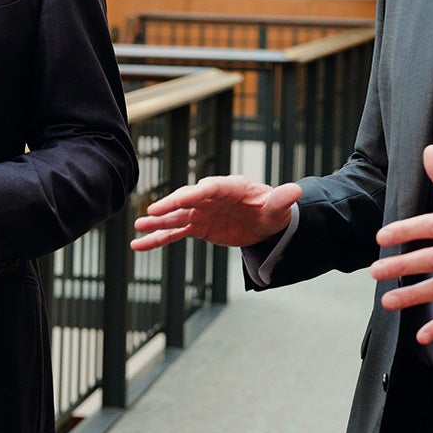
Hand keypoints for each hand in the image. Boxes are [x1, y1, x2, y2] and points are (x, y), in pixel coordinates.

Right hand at [131, 175, 301, 250]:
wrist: (267, 223)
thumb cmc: (273, 210)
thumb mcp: (279, 207)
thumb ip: (281, 200)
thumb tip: (294, 191)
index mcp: (230, 187)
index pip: (209, 188)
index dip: (194, 193)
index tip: (179, 199)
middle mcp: (211, 197)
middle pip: (187, 200)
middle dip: (169, 206)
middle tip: (151, 212)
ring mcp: (202, 212)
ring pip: (176, 217)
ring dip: (157, 222)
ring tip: (137, 226)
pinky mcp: (198, 227)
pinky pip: (175, 233)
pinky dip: (158, 239)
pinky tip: (139, 245)